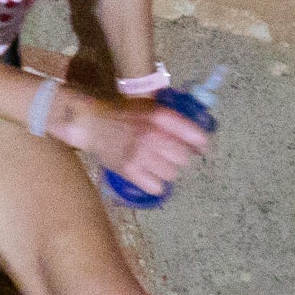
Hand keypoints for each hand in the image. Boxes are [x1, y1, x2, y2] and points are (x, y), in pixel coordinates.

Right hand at [53, 88, 209, 191]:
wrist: (91, 123)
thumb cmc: (123, 114)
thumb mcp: (150, 108)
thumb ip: (173, 121)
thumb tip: (199, 141)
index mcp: (160, 117)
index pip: (196, 136)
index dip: (202, 145)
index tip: (200, 149)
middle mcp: (152, 136)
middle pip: (184, 158)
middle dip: (180, 157)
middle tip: (169, 154)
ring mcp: (140, 155)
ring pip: (172, 174)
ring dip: (167, 170)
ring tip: (156, 163)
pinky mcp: (129, 170)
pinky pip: (156, 187)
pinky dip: (155, 183)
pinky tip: (148, 174)